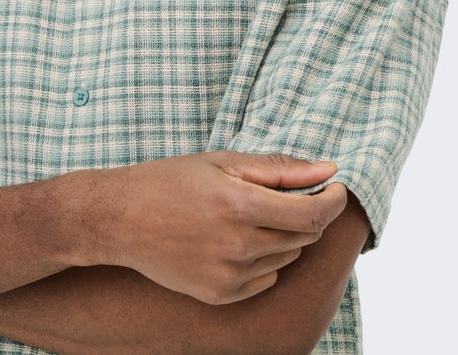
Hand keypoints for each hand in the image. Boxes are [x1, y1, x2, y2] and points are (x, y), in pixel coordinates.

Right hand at [93, 151, 345, 304]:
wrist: (121, 219)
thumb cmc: (170, 181)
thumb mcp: (223, 162)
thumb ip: (279, 169)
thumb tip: (328, 169)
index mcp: (239, 206)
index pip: (312, 215)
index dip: (333, 200)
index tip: (336, 187)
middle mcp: (237, 247)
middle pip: (303, 237)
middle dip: (308, 213)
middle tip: (288, 193)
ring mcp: (229, 277)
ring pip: (287, 258)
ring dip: (284, 235)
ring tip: (251, 213)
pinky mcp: (220, 296)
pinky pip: (266, 279)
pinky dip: (264, 259)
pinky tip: (237, 239)